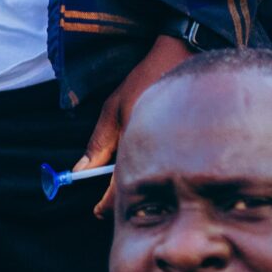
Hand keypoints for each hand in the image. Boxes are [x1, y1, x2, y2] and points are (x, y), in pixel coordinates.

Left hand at [79, 35, 196, 204]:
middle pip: (141, 187)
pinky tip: (149, 167)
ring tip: (125, 189)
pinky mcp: (191, 147)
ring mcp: (180, 150)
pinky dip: (155, 171)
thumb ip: (99, 144)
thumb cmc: (145, 81)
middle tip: (106, 204)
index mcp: (140, 144)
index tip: (96, 211)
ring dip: (139, 185)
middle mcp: (163, 152)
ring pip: (156, 179)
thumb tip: (80, 171)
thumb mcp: (114, 110)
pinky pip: (169, 167)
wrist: (185, 59)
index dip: (107, 202)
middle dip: (122, 198)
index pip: (120, 185)